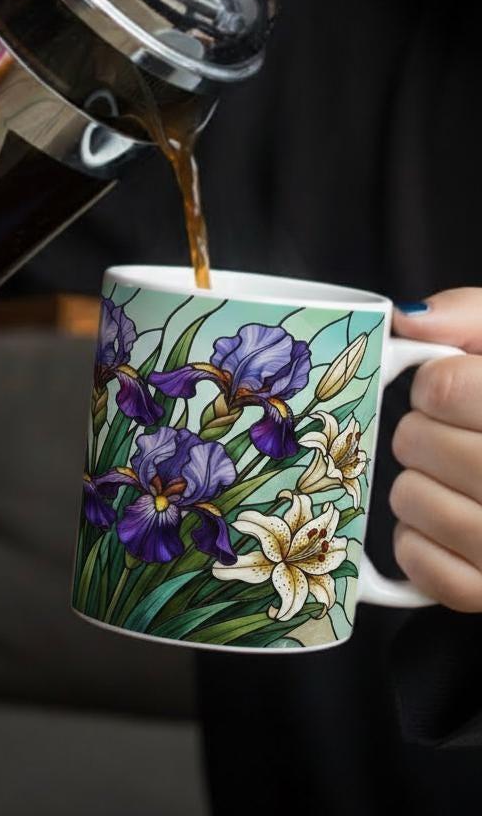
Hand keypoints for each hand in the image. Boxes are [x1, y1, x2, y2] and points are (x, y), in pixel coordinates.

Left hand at [390, 288, 481, 611]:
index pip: (446, 387)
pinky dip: (418, 542)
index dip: (437, 383)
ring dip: (417, 483)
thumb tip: (408, 320)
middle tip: (456, 435)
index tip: (453, 389)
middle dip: (422, 430)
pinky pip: (419, 563)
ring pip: (409, 498)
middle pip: (416, 441)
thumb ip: (470, 315)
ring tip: (457, 479)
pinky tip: (451, 524)